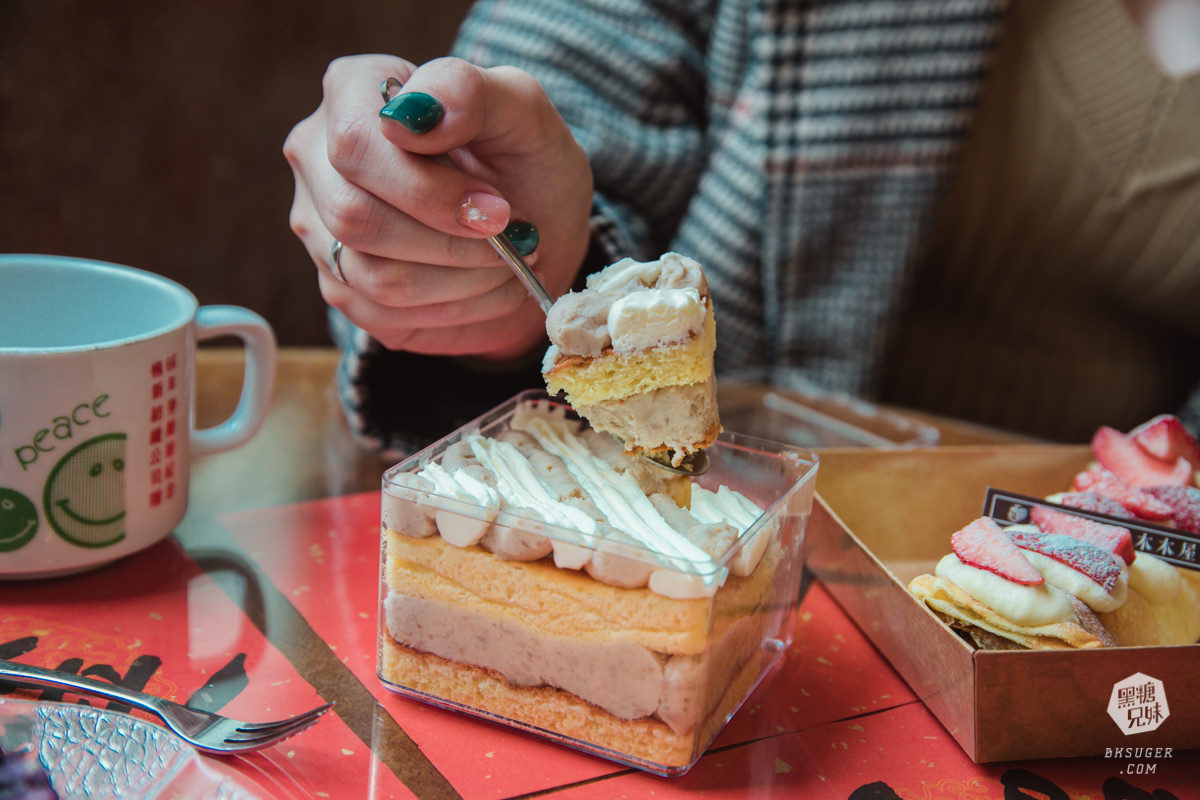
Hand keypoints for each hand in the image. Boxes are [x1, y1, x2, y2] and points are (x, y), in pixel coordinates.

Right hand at [284, 54, 592, 359]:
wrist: (537, 225)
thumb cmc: (522, 157)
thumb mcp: (520, 109)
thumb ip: (468, 93)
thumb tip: (410, 114)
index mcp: (352, 92)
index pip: (355, 144)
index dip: (427, 189)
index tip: (495, 206)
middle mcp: (318, 158)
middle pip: (354, 216)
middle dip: (450, 242)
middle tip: (512, 237)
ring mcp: (321, 227)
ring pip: (373, 276)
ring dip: (462, 279)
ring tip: (508, 261)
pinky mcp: (342, 288)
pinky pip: (386, 315)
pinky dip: (457, 308)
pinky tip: (487, 284)